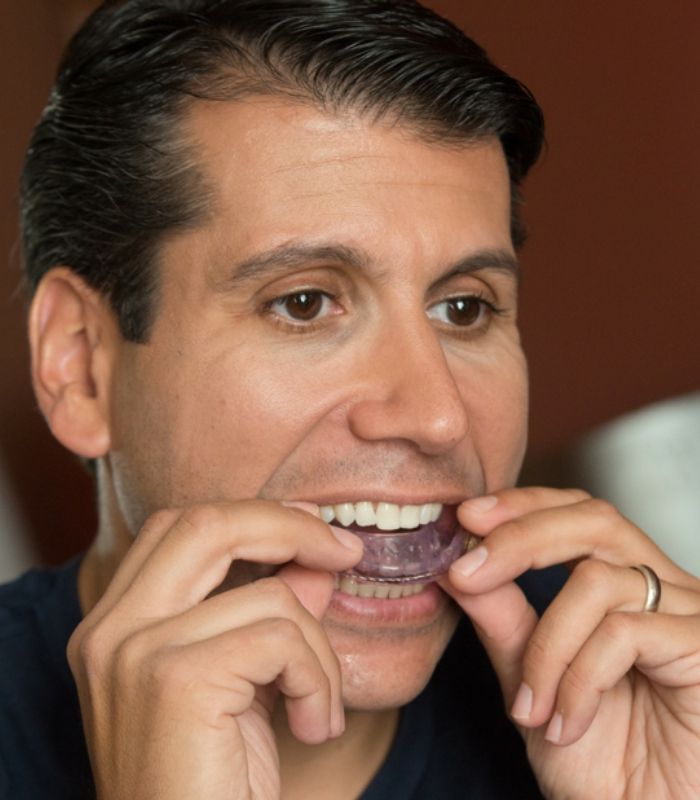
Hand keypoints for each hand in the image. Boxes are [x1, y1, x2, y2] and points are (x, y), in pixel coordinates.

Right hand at [67, 501, 362, 799]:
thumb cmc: (211, 786)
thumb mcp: (245, 686)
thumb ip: (269, 614)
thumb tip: (315, 560)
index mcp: (115, 625)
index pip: (180, 528)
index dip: (253, 517)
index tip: (312, 531)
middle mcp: (110, 630)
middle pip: (206, 523)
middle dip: (288, 526)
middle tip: (344, 553)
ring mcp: (135, 651)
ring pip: (270, 595)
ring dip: (319, 649)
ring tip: (319, 707)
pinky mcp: (177, 680)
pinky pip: (283, 640)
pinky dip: (319, 680)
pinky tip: (313, 726)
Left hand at [439, 487, 699, 799]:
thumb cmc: (594, 760)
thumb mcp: (530, 676)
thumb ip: (501, 617)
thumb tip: (457, 563)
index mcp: (625, 585)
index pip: (577, 513)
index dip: (523, 506)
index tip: (466, 516)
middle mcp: (663, 590)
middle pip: (594, 520)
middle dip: (521, 538)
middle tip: (468, 570)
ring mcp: (689, 617)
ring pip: (597, 582)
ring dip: (545, 647)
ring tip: (530, 707)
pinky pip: (624, 634)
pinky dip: (578, 679)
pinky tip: (568, 723)